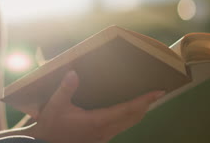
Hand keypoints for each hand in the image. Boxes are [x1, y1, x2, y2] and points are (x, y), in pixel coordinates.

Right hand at [28, 70, 165, 142]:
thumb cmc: (51, 125)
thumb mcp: (55, 106)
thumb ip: (65, 89)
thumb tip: (73, 72)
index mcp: (98, 121)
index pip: (127, 110)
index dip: (144, 100)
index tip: (158, 92)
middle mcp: (105, 130)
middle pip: (133, 117)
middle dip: (146, 105)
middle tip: (156, 92)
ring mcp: (104, 136)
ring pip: (129, 124)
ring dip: (139, 112)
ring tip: (146, 100)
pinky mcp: (100, 137)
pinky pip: (122, 126)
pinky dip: (130, 117)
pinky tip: (127, 110)